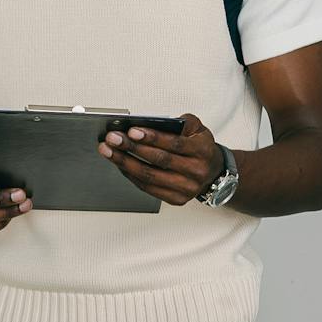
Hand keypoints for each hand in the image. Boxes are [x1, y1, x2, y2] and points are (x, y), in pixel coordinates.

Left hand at [101, 112, 222, 205]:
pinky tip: (119, 164)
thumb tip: (152, 123)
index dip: (152, 137)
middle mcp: (196, 172)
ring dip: (125, 163)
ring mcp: (186, 189)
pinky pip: (148, 188)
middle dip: (132, 148)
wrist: (212, 172)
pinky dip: (131, 175)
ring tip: (109, 151)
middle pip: (159, 161)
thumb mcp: (198, 128)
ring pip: (150, 176)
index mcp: (202, 151)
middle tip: (113, 139)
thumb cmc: (200, 147)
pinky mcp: (176, 199)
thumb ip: (181, 122)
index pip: (174, 144)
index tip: (131, 131)